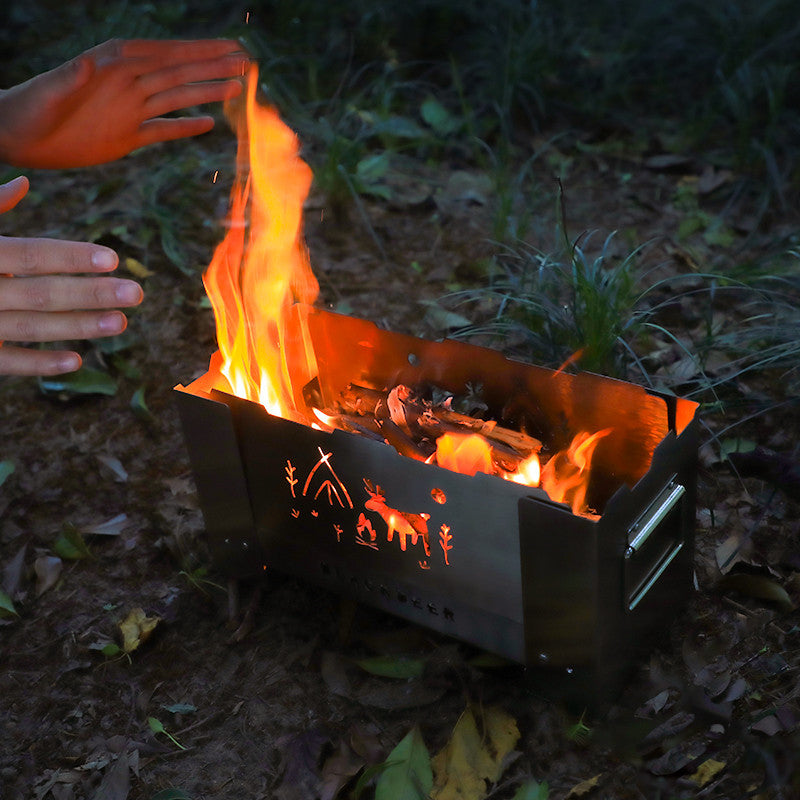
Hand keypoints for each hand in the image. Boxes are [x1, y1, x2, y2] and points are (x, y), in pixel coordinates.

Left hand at [0, 38, 247, 168]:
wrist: (18, 136)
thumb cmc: (28, 109)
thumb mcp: (48, 91)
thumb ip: (70, 78)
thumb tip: (89, 64)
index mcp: (115, 66)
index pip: (166, 55)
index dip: (200, 51)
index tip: (230, 48)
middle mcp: (128, 84)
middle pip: (180, 74)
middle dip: (213, 67)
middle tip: (246, 63)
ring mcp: (130, 110)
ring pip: (178, 98)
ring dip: (207, 93)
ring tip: (236, 88)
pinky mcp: (127, 136)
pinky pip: (163, 129)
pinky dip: (185, 127)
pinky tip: (208, 123)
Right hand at [0, 176, 142, 375]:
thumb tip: (23, 181)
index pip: (31, 254)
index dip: (71, 256)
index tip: (113, 258)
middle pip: (42, 293)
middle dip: (92, 294)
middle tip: (138, 293)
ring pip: (31, 328)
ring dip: (78, 327)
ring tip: (121, 323)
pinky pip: (4, 362)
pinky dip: (38, 364)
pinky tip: (76, 362)